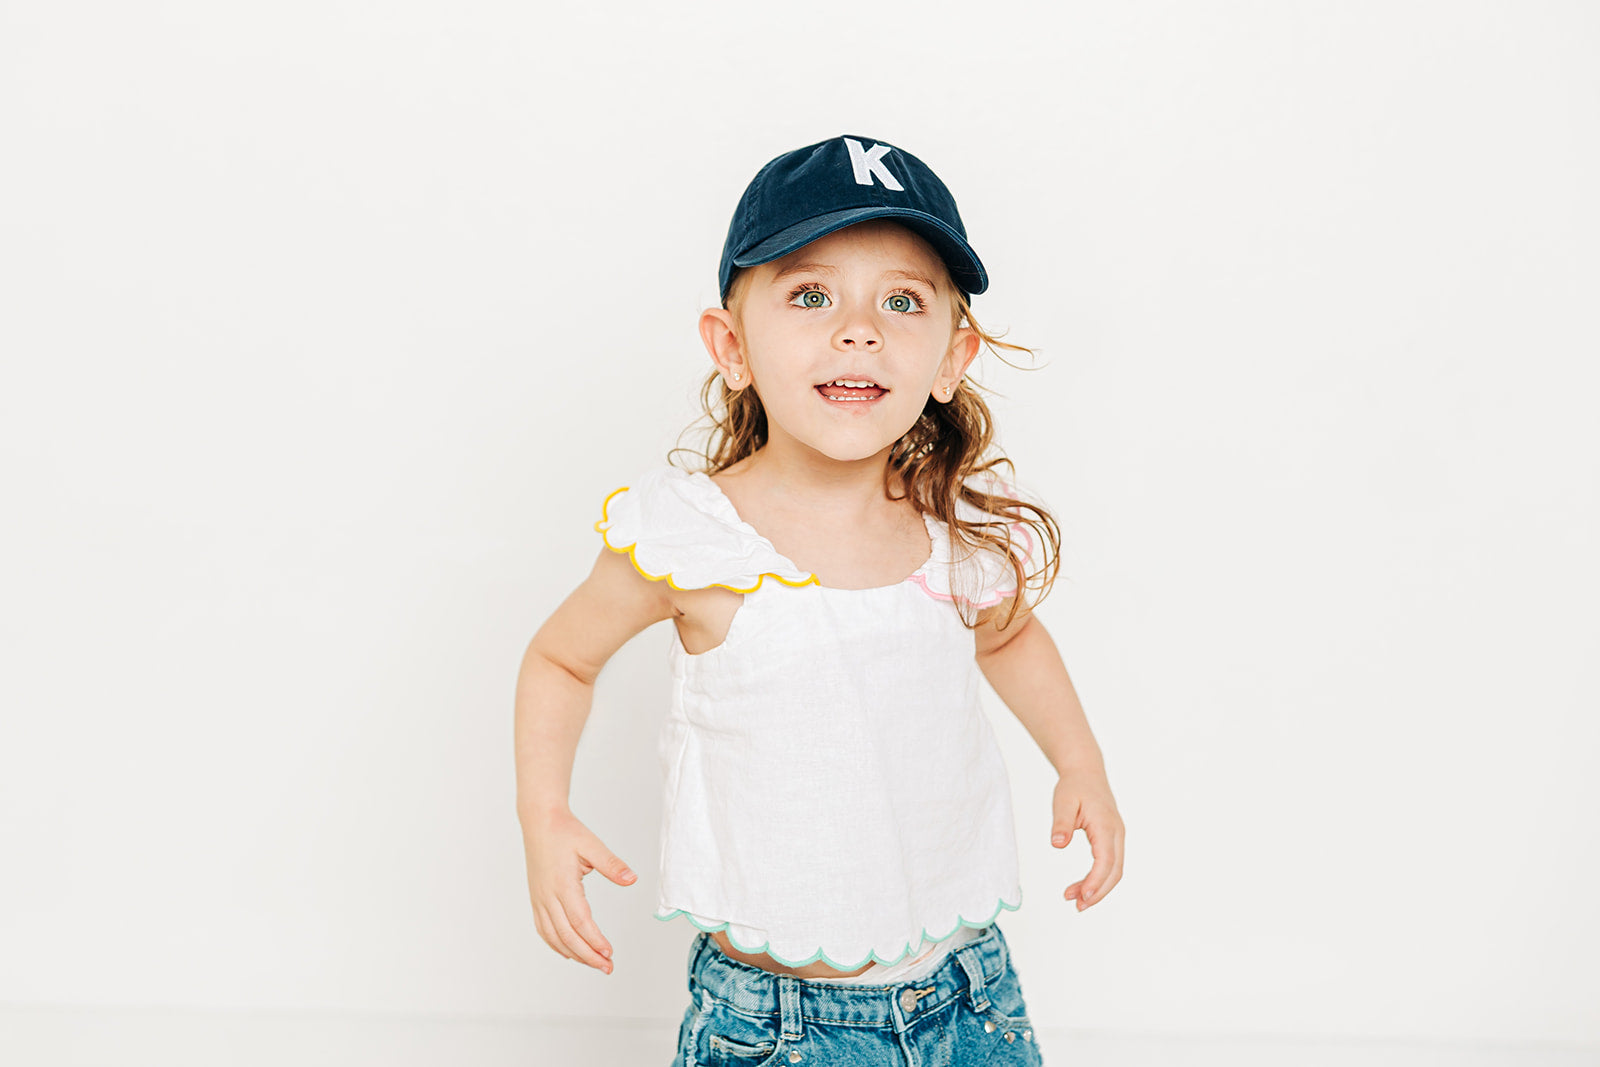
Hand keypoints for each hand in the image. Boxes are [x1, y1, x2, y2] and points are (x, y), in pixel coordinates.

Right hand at [521, 806, 636, 973]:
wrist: (539, 822)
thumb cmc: (566, 832)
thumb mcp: (592, 844)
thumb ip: (612, 864)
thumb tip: (632, 879)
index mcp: (562, 884)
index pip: (580, 921)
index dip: (595, 940)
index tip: (609, 953)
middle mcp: (548, 896)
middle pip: (567, 935)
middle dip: (588, 955)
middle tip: (608, 967)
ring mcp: (539, 899)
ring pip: (554, 936)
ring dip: (574, 953)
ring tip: (594, 963)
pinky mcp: (536, 899)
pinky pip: (544, 929)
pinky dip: (556, 945)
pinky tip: (569, 952)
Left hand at [1050, 772, 1123, 910]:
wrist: (1086, 772)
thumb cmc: (1074, 785)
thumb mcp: (1063, 801)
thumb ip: (1061, 822)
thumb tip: (1057, 844)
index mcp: (1106, 825)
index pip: (1106, 860)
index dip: (1096, 881)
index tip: (1082, 897)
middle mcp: (1117, 833)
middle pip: (1114, 871)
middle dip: (1098, 892)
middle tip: (1077, 906)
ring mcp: (1117, 836)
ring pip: (1114, 870)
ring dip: (1098, 888)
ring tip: (1074, 900)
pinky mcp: (1111, 839)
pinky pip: (1109, 863)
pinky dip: (1098, 878)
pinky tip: (1082, 887)